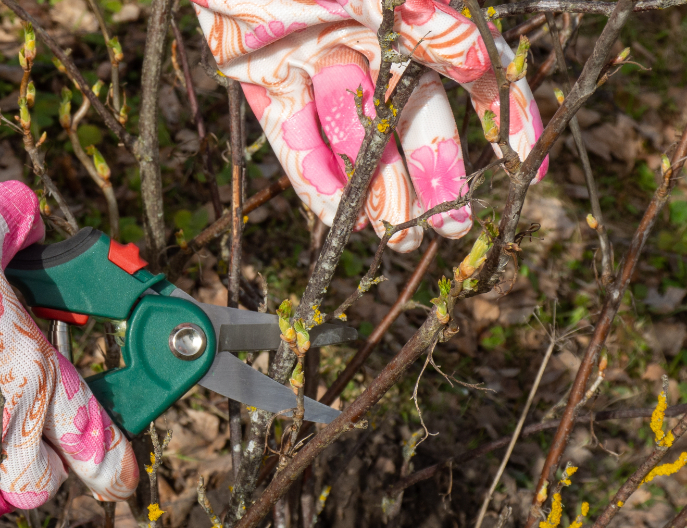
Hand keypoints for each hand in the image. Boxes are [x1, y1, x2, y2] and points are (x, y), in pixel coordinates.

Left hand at [194, 0, 547, 250]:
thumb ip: (422, 18)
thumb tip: (480, 55)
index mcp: (404, 11)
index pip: (468, 67)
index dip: (502, 112)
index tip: (526, 163)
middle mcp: (366, 38)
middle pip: (408, 116)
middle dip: (431, 174)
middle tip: (452, 227)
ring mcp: (314, 61)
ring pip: (353, 135)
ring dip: (375, 187)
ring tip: (400, 239)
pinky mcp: (266, 80)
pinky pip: (293, 137)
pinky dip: (314, 177)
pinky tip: (338, 219)